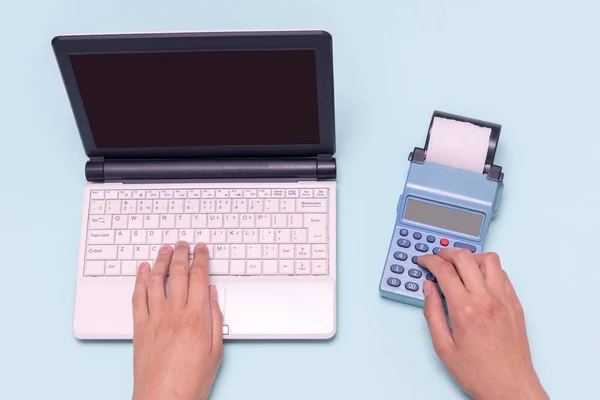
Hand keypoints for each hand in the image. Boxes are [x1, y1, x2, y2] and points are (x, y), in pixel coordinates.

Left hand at [131, 242, 222, 399]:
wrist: (164, 399)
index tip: (201, 248)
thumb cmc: (191, 380)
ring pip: (156, 279)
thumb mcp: (216, 350)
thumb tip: (212, 294)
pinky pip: (138, 297)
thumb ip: (215, 318)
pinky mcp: (139, 327)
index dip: (201, 258)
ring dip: (160, 260)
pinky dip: (139, 280)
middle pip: (178, 272)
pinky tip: (142, 270)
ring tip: (164, 249)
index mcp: (197, 316)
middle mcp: (175, 313)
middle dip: (181, 253)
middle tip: (183, 243)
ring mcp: (155, 318)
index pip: (199, 276)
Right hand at [418, 249, 547, 399]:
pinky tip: (479, 278)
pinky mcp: (515, 304)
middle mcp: (486, 299)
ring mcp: (504, 300)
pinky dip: (488, 269)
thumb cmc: (479, 373)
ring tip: (460, 264)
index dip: (430, 261)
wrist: (510, 388)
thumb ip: (432, 312)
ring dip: (471, 257)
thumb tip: (428, 289)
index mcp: (465, 309)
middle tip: (438, 257)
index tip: (424, 261)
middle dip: (447, 252)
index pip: (444, 271)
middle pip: (465, 258)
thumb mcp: (443, 346)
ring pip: (489, 259)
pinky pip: (503, 274)